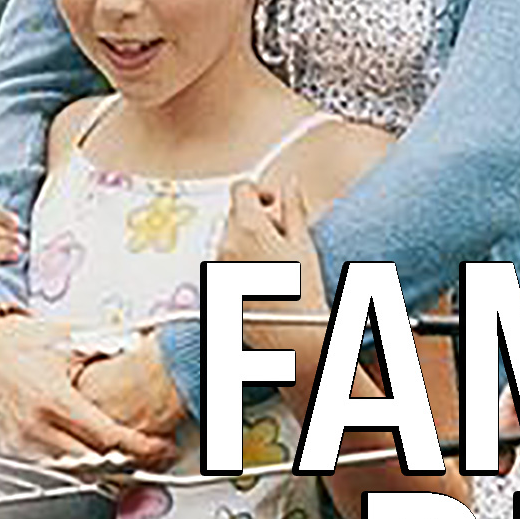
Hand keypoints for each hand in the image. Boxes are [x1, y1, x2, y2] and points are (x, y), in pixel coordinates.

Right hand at [0, 314, 177, 466]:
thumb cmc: (27, 342)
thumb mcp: (73, 339)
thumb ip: (110, 346)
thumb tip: (139, 346)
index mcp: (54, 400)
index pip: (105, 436)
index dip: (136, 446)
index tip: (154, 448)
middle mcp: (34, 427)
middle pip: (91, 464)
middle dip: (122, 463)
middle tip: (143, 456)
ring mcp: (18, 443)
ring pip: (68, 474)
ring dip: (96, 470)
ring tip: (116, 457)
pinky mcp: (7, 451)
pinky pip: (45, 470)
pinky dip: (68, 468)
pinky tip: (83, 457)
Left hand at [219, 177, 328, 320]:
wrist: (291, 335)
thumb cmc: (302, 291)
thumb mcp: (302, 242)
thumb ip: (293, 207)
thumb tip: (291, 184)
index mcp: (248, 227)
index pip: (240, 188)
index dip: (258, 190)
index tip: (272, 201)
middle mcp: (227, 243)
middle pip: (235, 213)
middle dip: (256, 217)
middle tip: (282, 236)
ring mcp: (218, 265)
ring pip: (229, 237)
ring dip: (247, 239)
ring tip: (274, 262)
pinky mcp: (216, 284)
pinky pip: (225, 260)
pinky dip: (240, 261)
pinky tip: (263, 278)